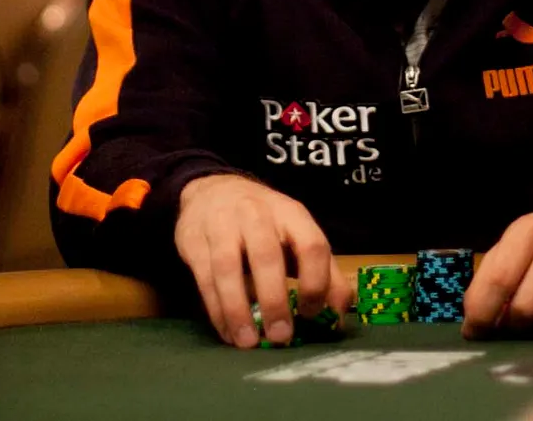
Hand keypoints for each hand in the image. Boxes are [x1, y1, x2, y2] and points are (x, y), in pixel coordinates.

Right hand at [174, 174, 350, 348]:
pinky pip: (204, 279)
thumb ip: (325, 272)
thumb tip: (339, 316)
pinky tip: (228, 332)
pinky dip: (216, 310)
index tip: (311, 314)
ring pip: (228, 268)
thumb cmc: (265, 223)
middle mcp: (256, 214)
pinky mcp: (193, 240)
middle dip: (274, 299)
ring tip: (248, 342)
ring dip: (238, 309)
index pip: (311, 245)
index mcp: (291, 214)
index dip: (315, 282)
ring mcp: (222, 225)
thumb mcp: (298, 236)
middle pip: (266, 255)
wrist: (212, 190)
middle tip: (281, 336)